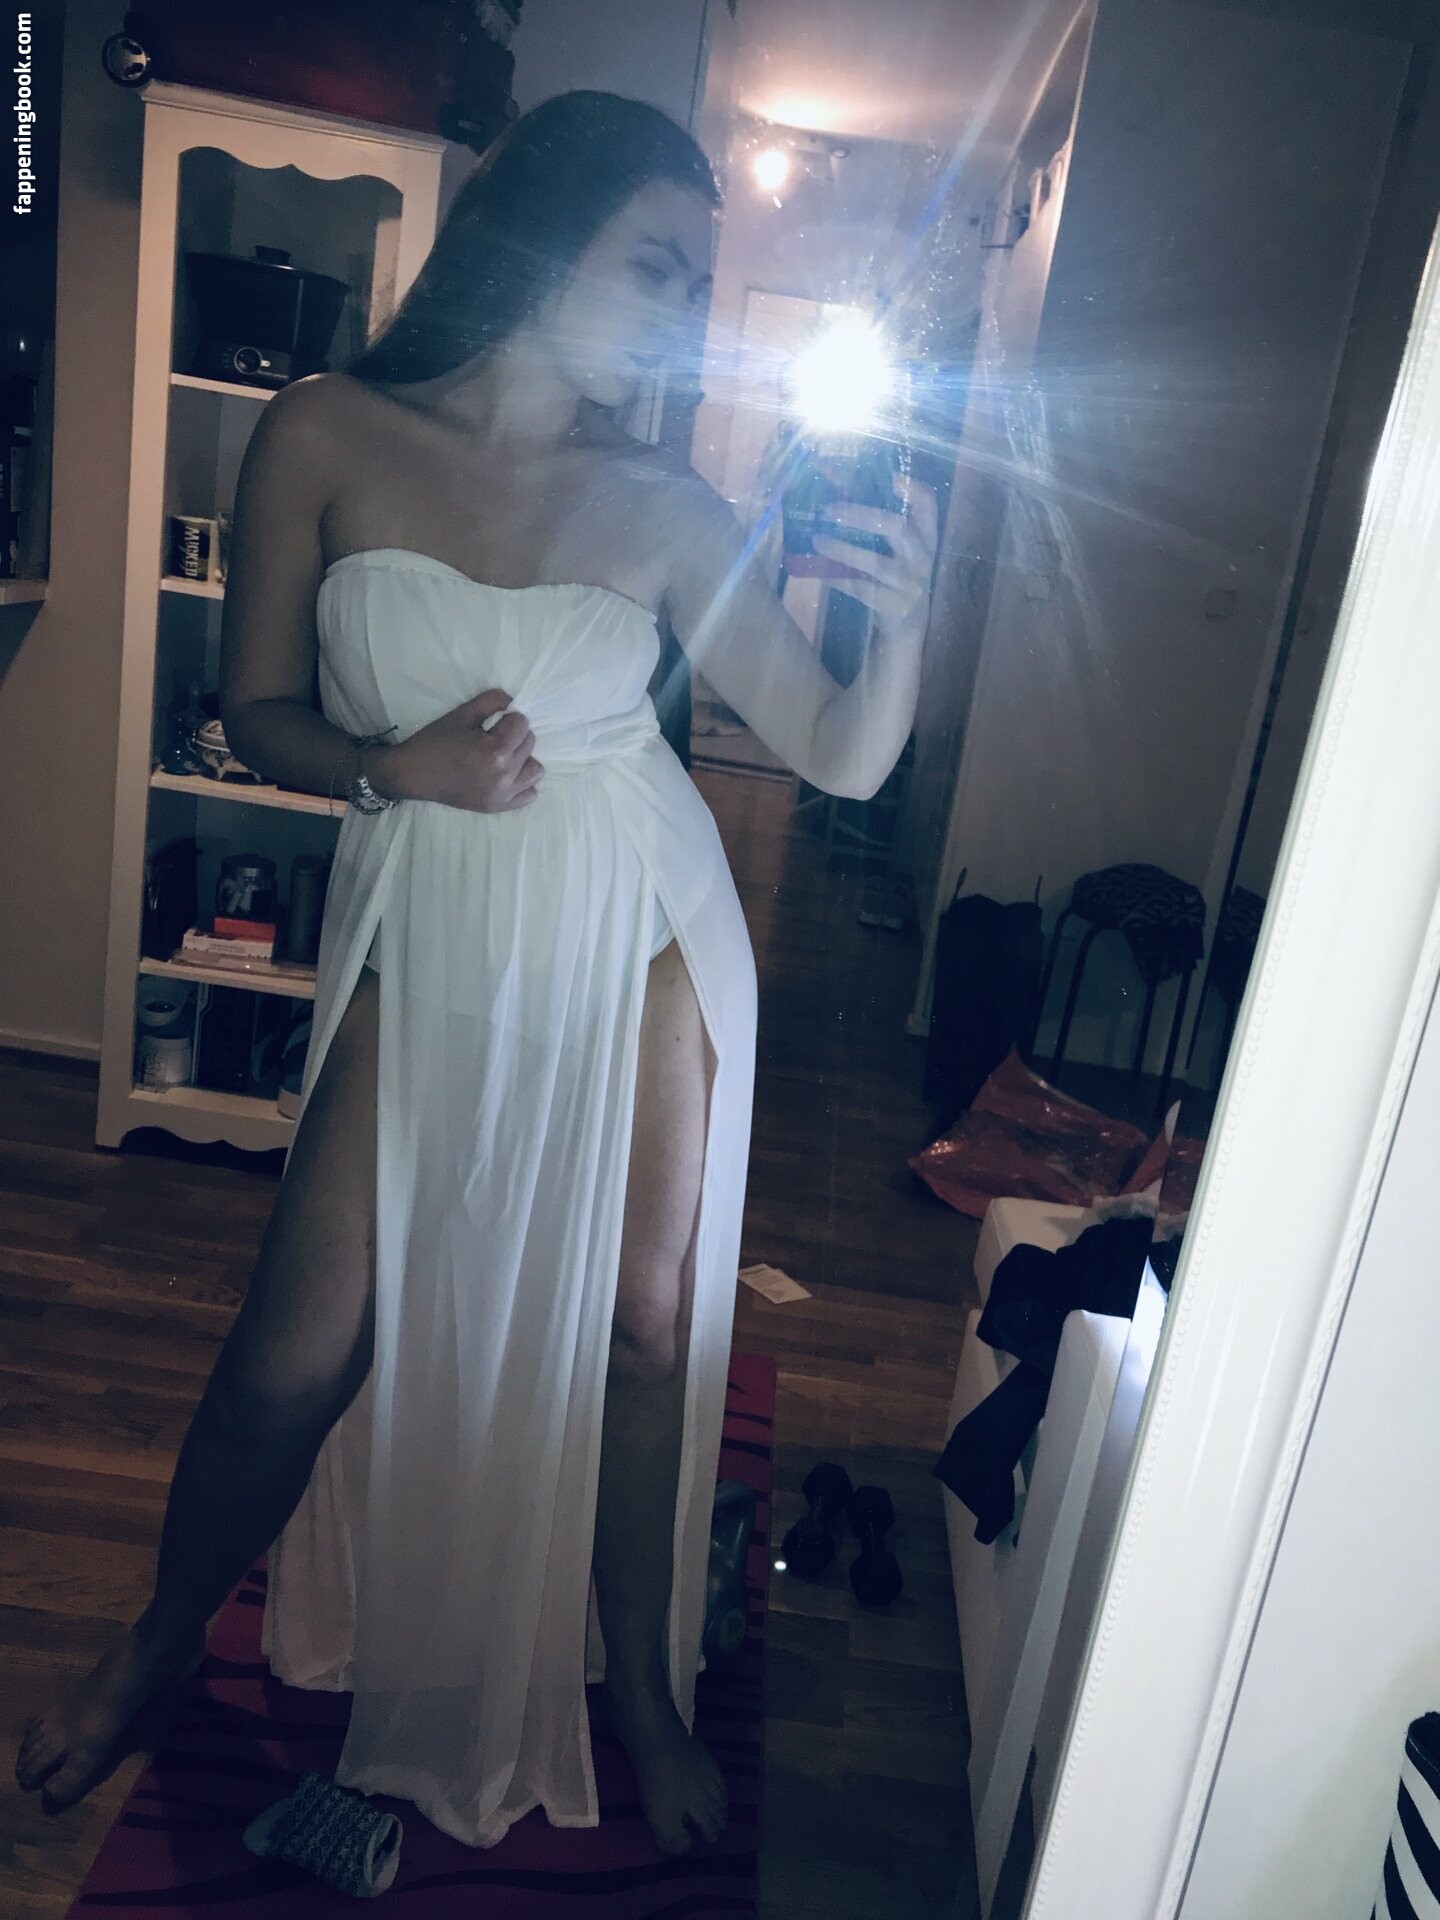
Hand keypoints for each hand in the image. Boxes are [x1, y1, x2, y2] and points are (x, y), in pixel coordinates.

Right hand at [369, 688, 542, 812]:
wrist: (413, 775)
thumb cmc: (435, 742)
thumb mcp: (461, 715)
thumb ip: (490, 702)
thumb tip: (513, 699)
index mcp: (495, 750)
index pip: (522, 724)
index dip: (508, 718)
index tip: (492, 722)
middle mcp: (504, 775)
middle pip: (529, 744)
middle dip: (515, 735)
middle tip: (493, 737)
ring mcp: (503, 794)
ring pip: (535, 770)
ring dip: (523, 758)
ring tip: (503, 756)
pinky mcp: (498, 806)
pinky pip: (528, 794)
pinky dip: (522, 783)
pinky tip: (506, 775)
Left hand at [811, 475, 939, 627]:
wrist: (906, 628)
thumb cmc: (895, 579)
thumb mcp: (896, 552)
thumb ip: (875, 528)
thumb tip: (832, 501)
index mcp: (925, 538)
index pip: (928, 505)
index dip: (912, 489)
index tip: (891, 477)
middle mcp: (922, 557)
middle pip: (897, 527)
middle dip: (861, 515)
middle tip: (829, 509)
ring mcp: (911, 583)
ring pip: (875, 562)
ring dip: (842, 549)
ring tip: (818, 540)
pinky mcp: (897, 606)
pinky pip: (862, 589)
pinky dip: (839, 579)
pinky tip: (821, 572)